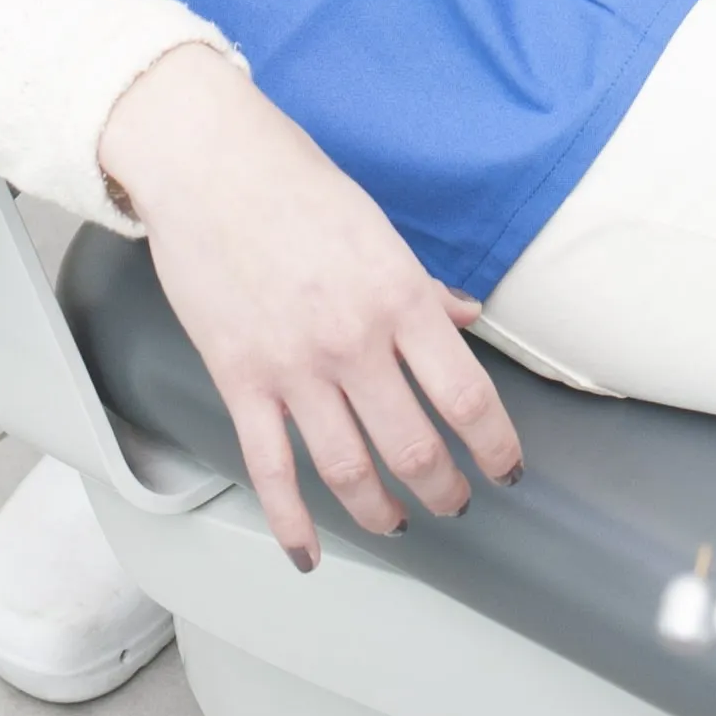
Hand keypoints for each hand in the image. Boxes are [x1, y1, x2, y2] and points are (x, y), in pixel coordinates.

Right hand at [97, 43, 522, 567]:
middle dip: (443, 489)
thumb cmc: (294, 182)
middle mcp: (353, 340)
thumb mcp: (376, 225)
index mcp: (398, 295)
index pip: (466, 396)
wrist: (208, 163)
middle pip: (413, 447)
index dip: (495, 446)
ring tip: (398, 523)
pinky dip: (292, 523)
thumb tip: (466, 320)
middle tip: (454, 502)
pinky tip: (309, 552)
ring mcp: (294, 367)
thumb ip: (422, 286)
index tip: (506, 468)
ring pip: (349, 471)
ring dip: (380, 511)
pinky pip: (271, 470)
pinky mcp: (240, 381)